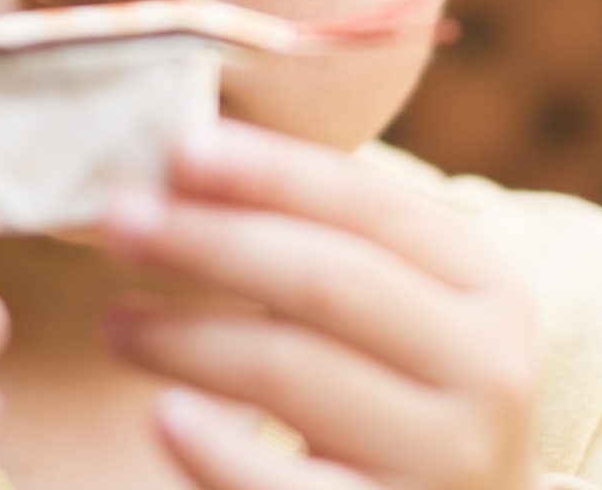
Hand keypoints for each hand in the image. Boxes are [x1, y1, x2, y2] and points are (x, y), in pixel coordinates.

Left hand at [102, 121, 538, 489]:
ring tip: (114, 322)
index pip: (366, 204)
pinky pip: (287, 488)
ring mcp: (449, 457)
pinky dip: (219, 449)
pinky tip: (162, 416)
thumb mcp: (393, 307)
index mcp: (486, 282)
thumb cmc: (399, 393)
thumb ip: (313, 234)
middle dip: (211, 240)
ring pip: (292, 371)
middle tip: (118, 219)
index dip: (269, 170)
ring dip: (186, 336)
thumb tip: (183, 158)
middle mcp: (487, 366)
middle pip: (324, 279)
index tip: (177, 145)